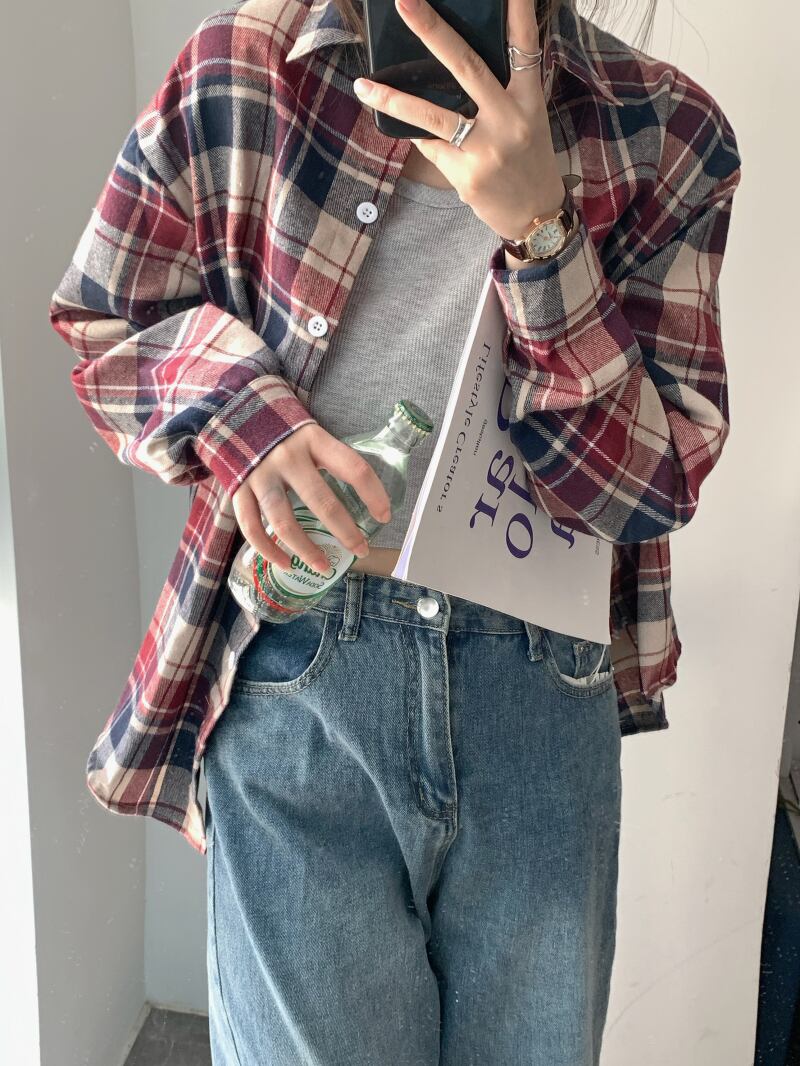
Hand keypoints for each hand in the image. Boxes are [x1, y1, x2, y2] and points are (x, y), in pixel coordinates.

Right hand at [231, 424, 392, 573]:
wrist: (235, 417)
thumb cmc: (285, 435)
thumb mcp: (312, 436)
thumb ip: (331, 459)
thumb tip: (364, 496)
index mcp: (314, 440)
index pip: (353, 468)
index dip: (373, 494)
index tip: (384, 516)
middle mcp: (287, 457)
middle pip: (321, 501)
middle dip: (345, 532)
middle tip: (361, 550)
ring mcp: (260, 475)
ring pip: (284, 522)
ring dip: (306, 549)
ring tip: (324, 567)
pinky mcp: (238, 490)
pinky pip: (252, 527)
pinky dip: (269, 550)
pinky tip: (286, 564)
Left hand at [352, 0, 565, 239]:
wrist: (536, 217)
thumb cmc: (528, 162)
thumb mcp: (528, 121)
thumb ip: (501, 93)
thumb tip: (453, 66)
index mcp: (528, 101)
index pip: (523, 47)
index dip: (516, 11)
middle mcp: (508, 120)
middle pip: (467, 66)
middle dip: (433, 30)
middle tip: (405, 3)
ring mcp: (486, 149)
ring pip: (432, 115)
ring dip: (393, 98)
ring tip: (362, 86)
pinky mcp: (466, 175)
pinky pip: (429, 146)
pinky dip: (417, 135)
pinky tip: (405, 129)